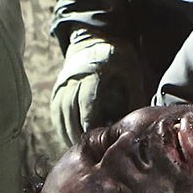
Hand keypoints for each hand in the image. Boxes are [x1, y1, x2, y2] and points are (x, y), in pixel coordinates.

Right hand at [52, 29, 140, 143]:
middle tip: (92, 153)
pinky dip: (63, 129)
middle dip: (80, 135)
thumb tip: (136, 123)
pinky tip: (73, 141)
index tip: (99, 142)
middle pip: (71, 115)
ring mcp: (61, 87)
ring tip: (83, 152)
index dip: (91, 125)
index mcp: (92, 75)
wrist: (94, 38)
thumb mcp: (131, 71)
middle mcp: (72, 82)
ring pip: (61, 118)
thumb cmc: (117, 57)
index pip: (88, 105)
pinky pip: (56, 116)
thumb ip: (134, 96)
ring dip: (70, 135)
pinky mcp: (56, 92)